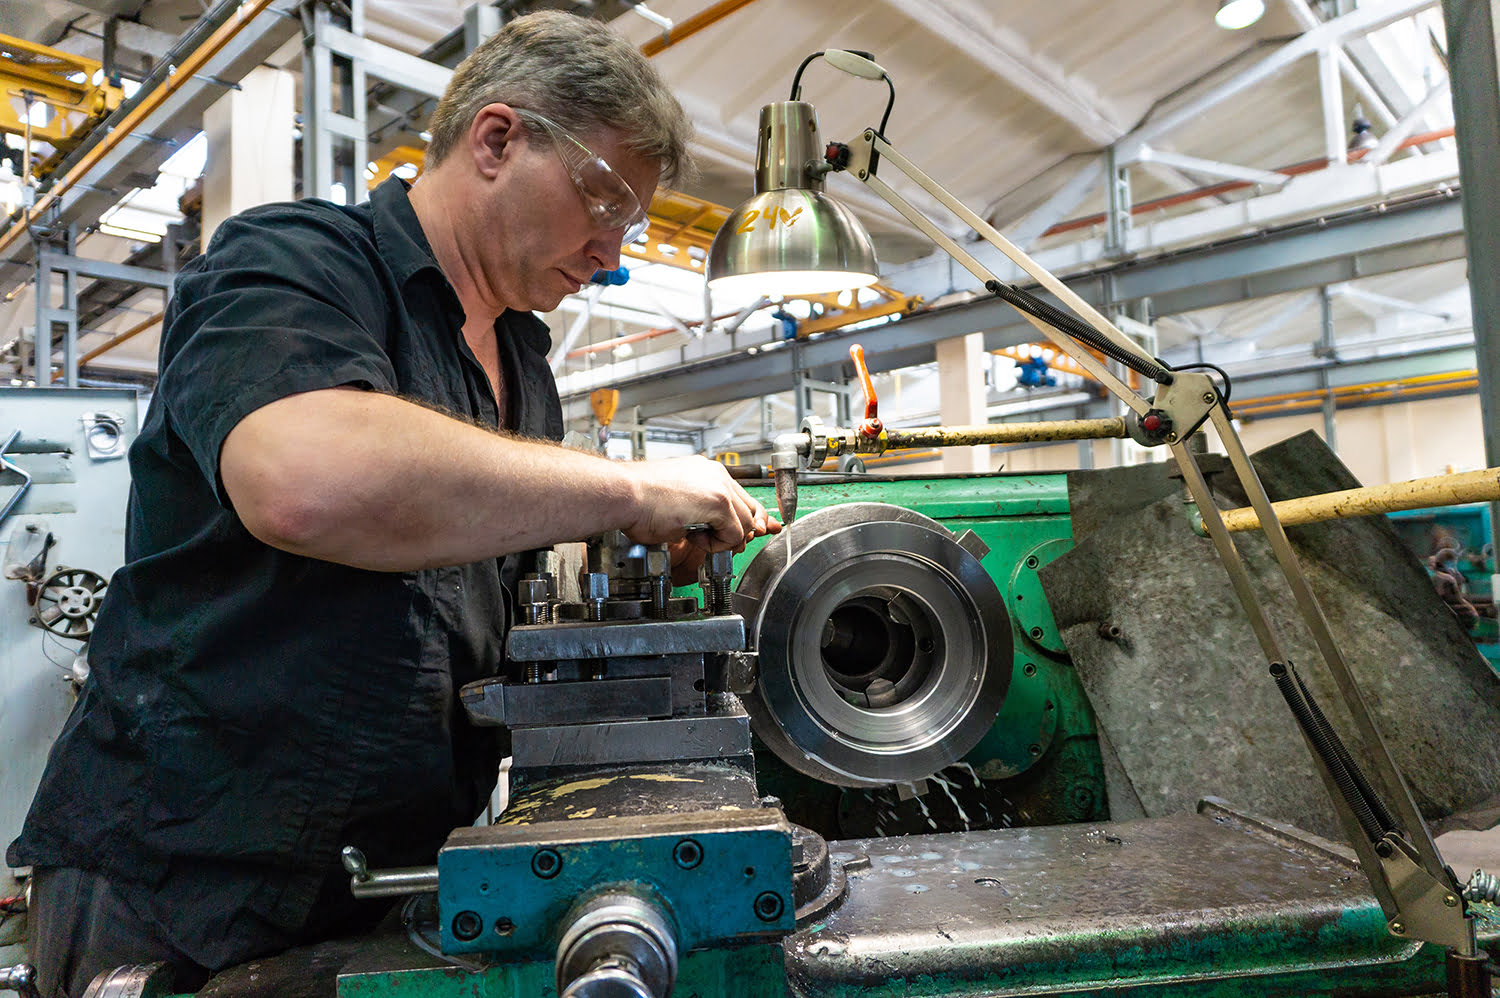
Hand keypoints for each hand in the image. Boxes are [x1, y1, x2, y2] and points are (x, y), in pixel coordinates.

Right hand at [621, 456, 781, 550]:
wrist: (623, 493)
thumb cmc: (637, 500)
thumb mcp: (677, 505)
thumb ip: (701, 515)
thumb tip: (714, 532)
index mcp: (705, 472)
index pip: (740, 497)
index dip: (748, 519)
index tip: (751, 532)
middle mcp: (716, 474)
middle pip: (750, 508)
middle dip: (743, 532)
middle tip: (723, 544)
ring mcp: (719, 486)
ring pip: (746, 523)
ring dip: (724, 539)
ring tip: (696, 538)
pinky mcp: (717, 501)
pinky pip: (734, 533)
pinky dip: (717, 544)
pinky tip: (693, 538)